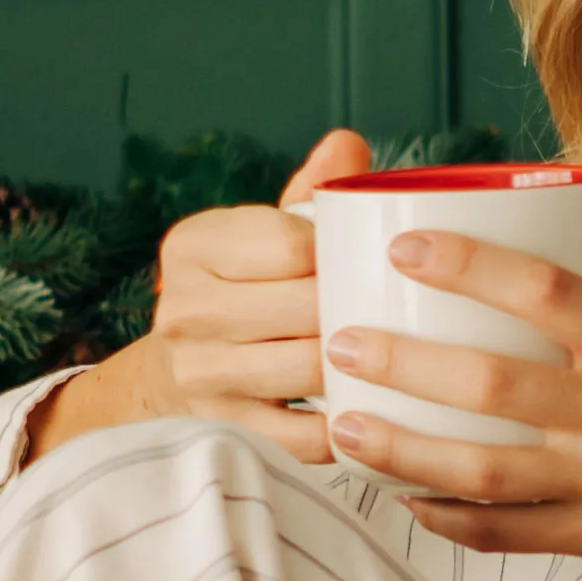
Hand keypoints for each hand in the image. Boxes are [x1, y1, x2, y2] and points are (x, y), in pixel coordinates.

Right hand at [26, 129, 366, 467]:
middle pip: (307, 307)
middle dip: (359, 309)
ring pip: (309, 367)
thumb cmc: (244, 288)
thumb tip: (347, 145)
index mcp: (195, 245)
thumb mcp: (263, 232)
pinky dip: (346, 427)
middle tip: (402, 312)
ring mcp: (199, 374)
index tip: (374, 262)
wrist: (180, 369)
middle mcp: (185, 309)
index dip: (344, 255)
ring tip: (397, 356)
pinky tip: (373, 412)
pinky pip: (302, 435)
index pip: (293, 244)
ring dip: (359, 366)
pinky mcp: (223, 428)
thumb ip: (309, 191)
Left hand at [324, 224, 581, 580]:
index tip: (406, 247)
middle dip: (406, 363)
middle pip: (494, 382)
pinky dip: (446, 517)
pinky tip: (402, 497)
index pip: (546, 290)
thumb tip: (503, 292)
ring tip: (345, 428)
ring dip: (404, 448)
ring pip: (483, 467)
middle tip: (343, 343)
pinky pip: (504, 531)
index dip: (469, 264)